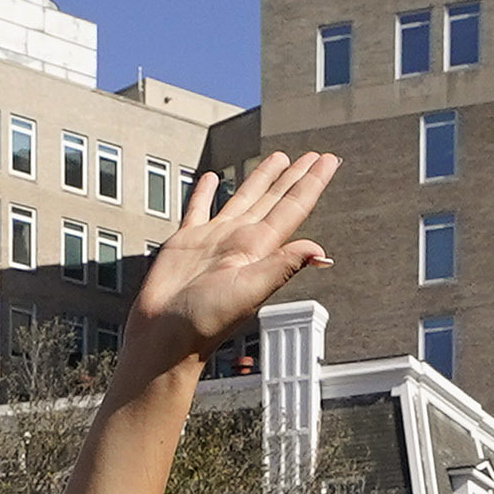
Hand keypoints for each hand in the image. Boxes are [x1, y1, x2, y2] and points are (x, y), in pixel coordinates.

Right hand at [125, 152, 335, 370]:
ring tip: (277, 158)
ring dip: (260, 178)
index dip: (310, 183)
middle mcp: (240, 240)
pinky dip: (204, 192)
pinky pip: (198, 208)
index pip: (292, 208)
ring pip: (243, 198)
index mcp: (258, 248)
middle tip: (314, 156)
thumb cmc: (206, 320)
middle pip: (274, 199)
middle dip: (294, 177)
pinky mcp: (186, 242)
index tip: (328, 160)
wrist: (165, 336)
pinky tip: (211, 178)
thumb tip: (320, 250)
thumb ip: (282, 266)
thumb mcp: (249, 291)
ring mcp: (214, 239)